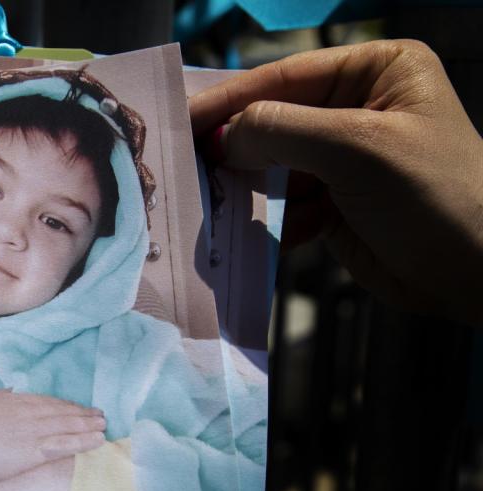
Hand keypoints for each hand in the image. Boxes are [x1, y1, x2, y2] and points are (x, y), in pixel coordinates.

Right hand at [0, 389, 104, 490]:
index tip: (73, 407)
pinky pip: (64, 444)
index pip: (39, 400)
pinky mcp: (31, 451)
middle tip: (98, 414)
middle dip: (80, 412)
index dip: (59, 404)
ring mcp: (28, 430)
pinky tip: (98, 440)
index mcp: (4, 399)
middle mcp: (21, 411)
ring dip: (87, 425)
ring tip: (103, 426)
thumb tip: (10, 390)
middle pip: (58, 410)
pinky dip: (84, 441)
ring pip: (66, 425)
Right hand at [190, 39, 482, 324]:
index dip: (231, 98)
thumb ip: (279, 129)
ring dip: (247, 188)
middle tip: (186, 162)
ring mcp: (346, 159)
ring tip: (215, 201)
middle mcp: (359, 108)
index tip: (181, 119)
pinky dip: (267, 219)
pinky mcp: (336, 205)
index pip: (286, 76)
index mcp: (377, 71)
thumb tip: (220, 137)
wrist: (477, 276)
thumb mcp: (355, 147)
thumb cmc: (434, 195)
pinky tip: (254, 232)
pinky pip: (284, 204)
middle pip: (275, 120)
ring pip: (273, 166)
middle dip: (237, 146)